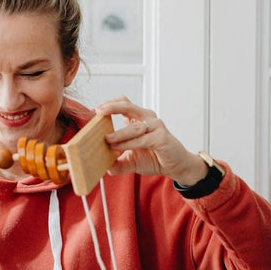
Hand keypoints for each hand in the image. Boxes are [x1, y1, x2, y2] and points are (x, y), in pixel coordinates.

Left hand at [94, 96, 208, 186]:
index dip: (109, 104)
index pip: (122, 103)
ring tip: (106, 139)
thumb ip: (116, 162)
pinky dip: (128, 143)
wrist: (175, 166)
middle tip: (98, 112)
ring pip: (133, 126)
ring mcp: (155, 126)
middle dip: (111, 107)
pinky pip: (142, 139)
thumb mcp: (130, 161)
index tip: (95, 110)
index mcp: (138, 119)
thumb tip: (101, 166)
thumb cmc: (154, 158)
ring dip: (118, 133)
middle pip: (127, 105)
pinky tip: (118, 147)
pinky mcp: (161, 137)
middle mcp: (147, 118)